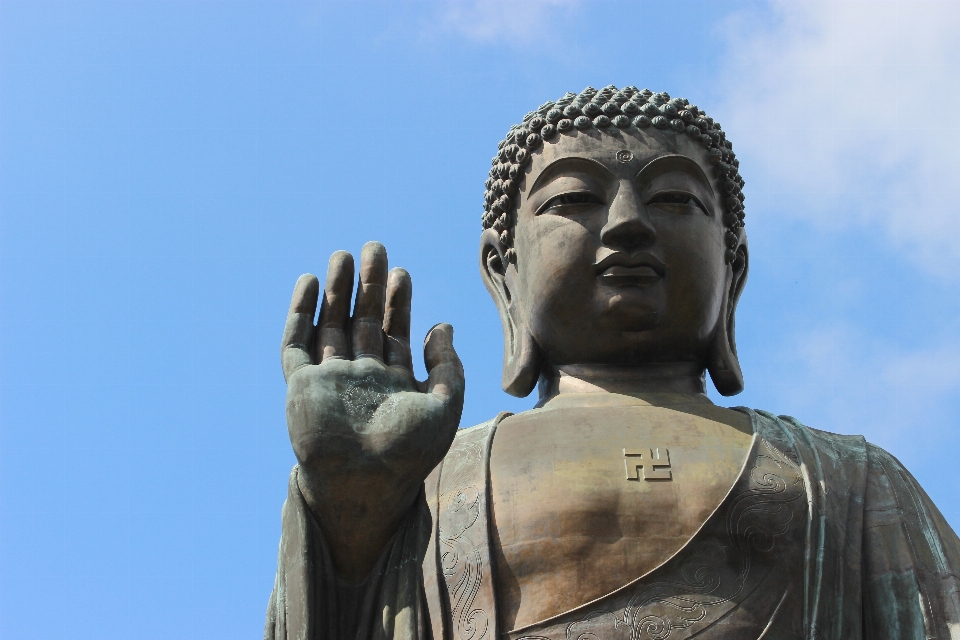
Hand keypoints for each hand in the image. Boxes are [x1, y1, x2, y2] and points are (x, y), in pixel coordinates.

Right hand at [280, 241, 463, 580]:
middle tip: (374, 248)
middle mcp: (361, 378)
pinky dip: (301, 314)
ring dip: (337, 292)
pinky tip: (310, 283)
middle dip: (368, 286)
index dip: (398, 302)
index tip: (402, 273)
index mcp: (393, 383)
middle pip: (362, 321)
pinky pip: (296, 344)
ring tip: (343, 256)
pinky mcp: (301, 386)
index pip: (394, 332)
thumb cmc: (409, 454)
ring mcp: (329, 381)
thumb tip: (443, 326)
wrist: (365, 485)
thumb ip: (447, 366)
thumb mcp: (444, 405)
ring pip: (331, 325)